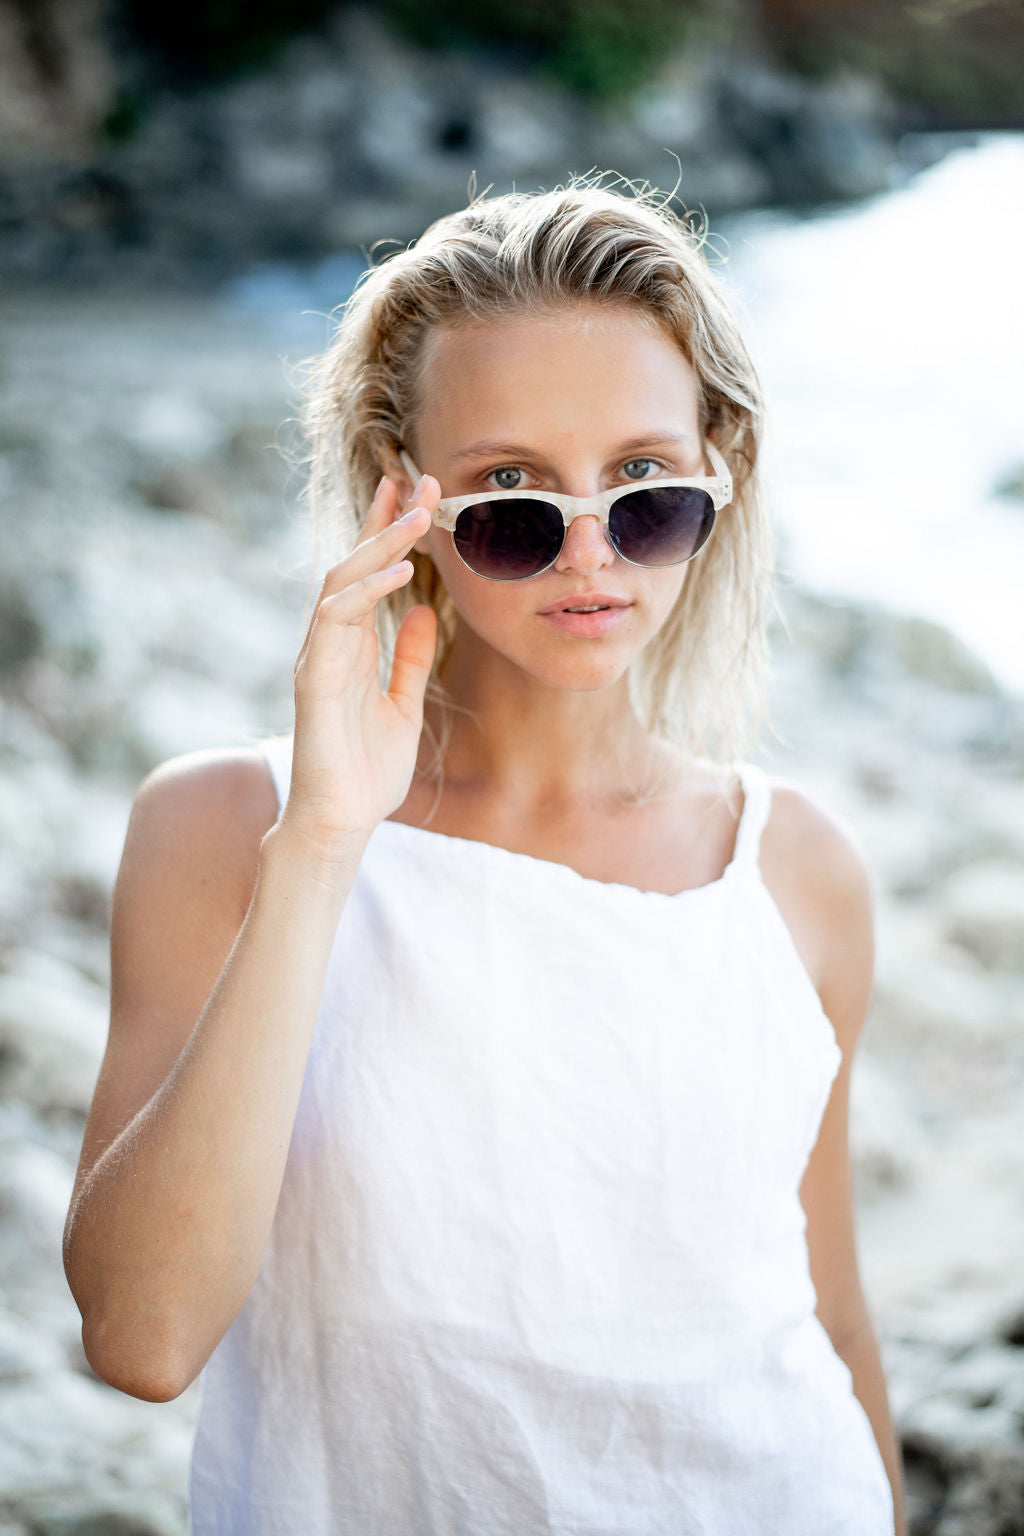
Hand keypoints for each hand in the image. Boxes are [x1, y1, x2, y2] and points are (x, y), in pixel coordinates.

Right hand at [280, 472, 439, 854]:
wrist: (341, 821)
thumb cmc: (366, 771)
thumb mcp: (403, 705)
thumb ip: (409, 658)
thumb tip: (423, 610)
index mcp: (351, 647)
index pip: (367, 574)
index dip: (388, 531)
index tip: (416, 493)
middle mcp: (329, 643)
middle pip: (352, 564)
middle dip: (384, 521)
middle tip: (419, 481)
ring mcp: (318, 657)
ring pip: (340, 582)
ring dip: (378, 544)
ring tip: (415, 514)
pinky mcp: (314, 679)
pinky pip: (336, 622)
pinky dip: (365, 592)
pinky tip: (399, 573)